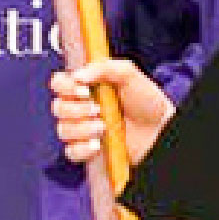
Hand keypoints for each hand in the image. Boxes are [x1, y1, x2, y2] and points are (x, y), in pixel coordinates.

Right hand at [48, 58, 173, 165]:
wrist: (160, 130)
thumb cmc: (148, 102)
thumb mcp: (129, 75)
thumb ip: (105, 67)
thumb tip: (78, 75)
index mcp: (86, 87)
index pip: (59, 84)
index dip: (64, 87)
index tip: (82, 90)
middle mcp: (81, 108)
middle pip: (58, 108)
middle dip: (76, 109)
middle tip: (98, 109)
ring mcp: (84, 130)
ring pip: (63, 130)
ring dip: (83, 129)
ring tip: (104, 128)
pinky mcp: (88, 151)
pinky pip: (71, 152)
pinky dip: (82, 149)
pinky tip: (98, 145)